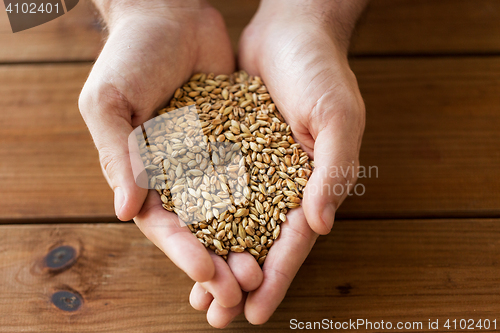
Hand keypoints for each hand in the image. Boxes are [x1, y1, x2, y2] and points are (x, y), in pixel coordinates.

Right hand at [79, 0, 263, 321]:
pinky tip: (284, 223)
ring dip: (246, 242)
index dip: (184, 252)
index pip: (164, 224)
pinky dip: (265, 201)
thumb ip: (118, 155)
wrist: (169, 14)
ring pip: (231, 210)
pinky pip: (253, 174)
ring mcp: (209, 159)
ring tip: (264, 269)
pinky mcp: (237, 140)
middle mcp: (178, 174)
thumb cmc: (129, 55)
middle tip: (244, 288)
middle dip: (220, 259)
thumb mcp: (109, 102)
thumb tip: (126, 211)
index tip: (208, 275)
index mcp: (142, 174)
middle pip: (201, 228)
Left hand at [189, 0, 366, 324]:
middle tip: (217, 316)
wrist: (290, 31)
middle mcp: (281, 184)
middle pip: (260, 243)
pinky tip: (181, 237)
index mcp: (312, 184)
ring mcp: (253, 169)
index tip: (255, 312)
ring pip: (232, 224)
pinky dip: (199, 216)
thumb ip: (333, 171)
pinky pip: (211, 189)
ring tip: (196, 293)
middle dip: (239, 281)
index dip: (276, 279)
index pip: (294, 242)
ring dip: (216, 258)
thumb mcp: (338, 117)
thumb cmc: (320, 71)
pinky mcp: (229, 151)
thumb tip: (319, 225)